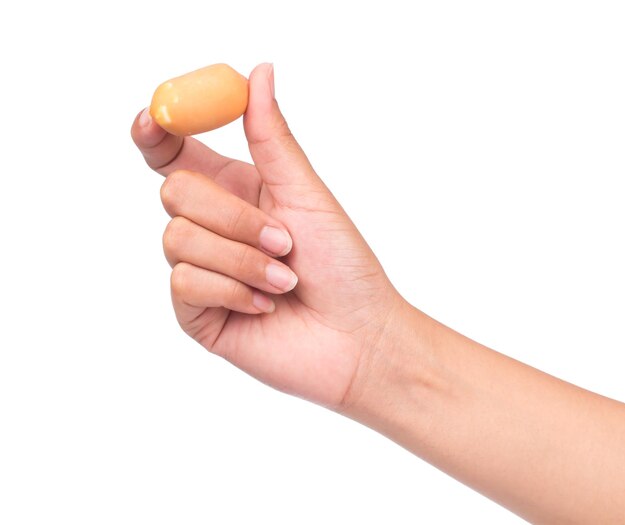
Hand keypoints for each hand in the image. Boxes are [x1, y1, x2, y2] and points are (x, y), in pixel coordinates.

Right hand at [131, 63, 405, 407]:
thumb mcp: (306, 193)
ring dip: (242, 260)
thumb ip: (271, 138)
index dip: (157, 134)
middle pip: (175, 192)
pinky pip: (184, 284)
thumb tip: (259, 71)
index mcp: (235, 193)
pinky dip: (231, 291)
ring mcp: (202, 272)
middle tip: (284, 242)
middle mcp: (213, 229)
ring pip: (178, 239)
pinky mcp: (197, 313)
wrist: (358, 337)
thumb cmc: (343, 266)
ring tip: (284, 281)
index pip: (176, 156)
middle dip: (234, 217)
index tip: (153, 119)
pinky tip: (265, 306)